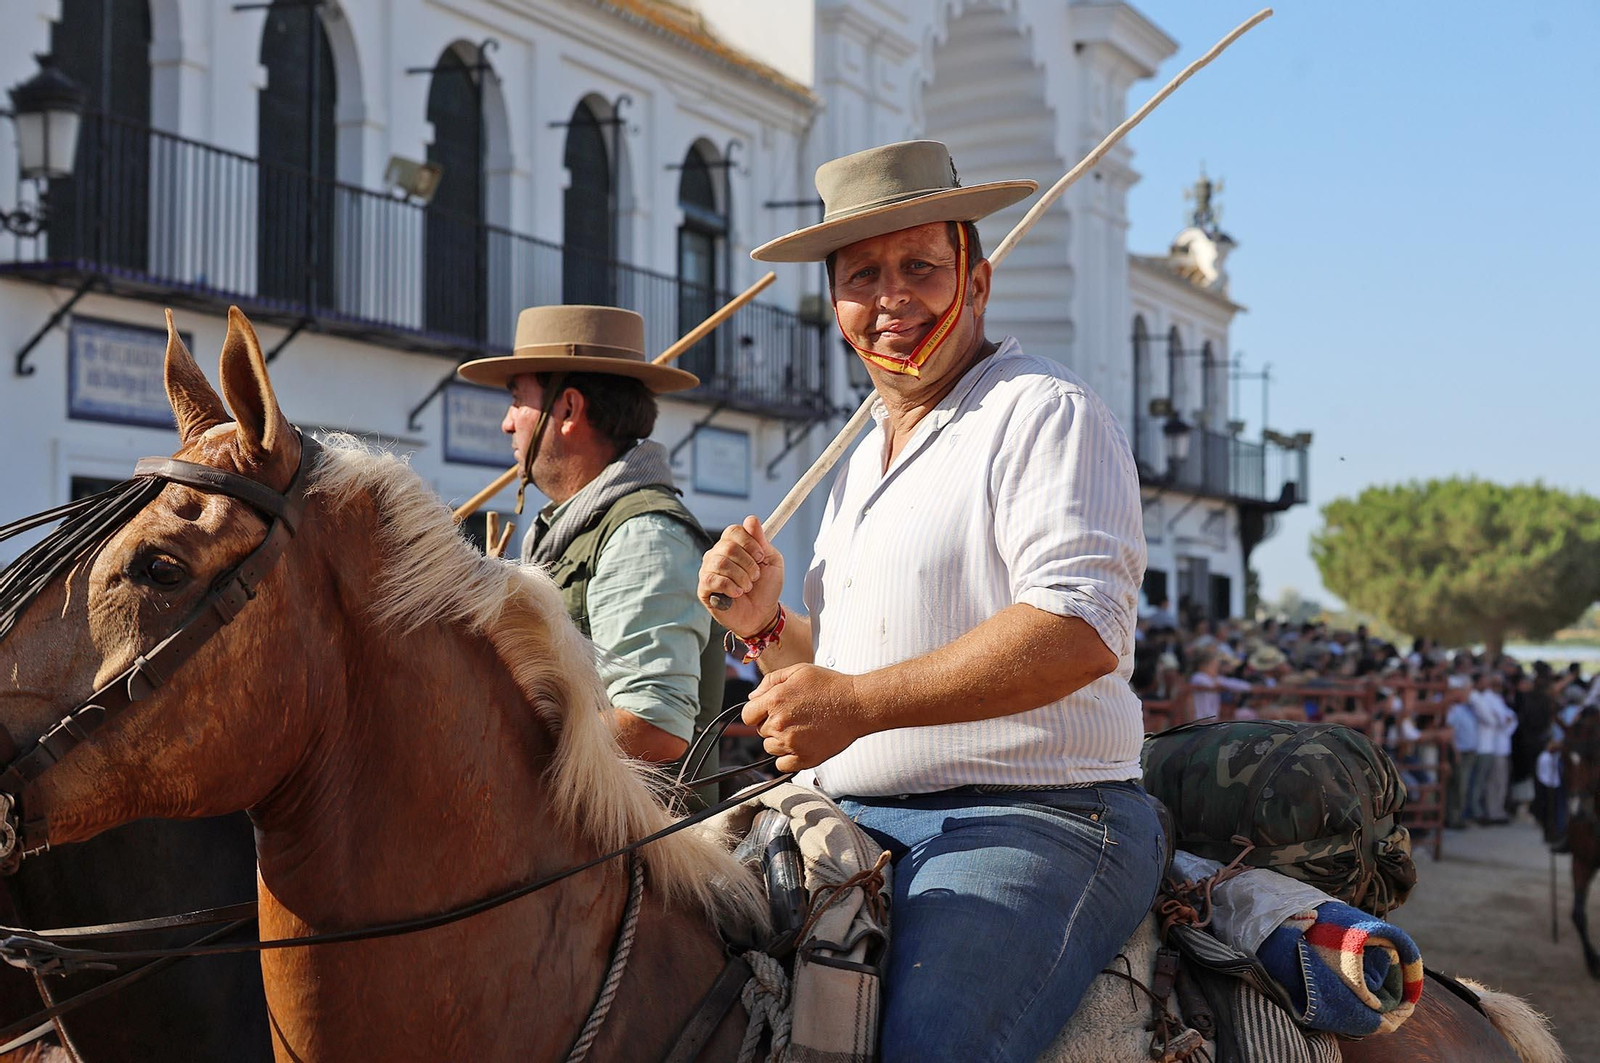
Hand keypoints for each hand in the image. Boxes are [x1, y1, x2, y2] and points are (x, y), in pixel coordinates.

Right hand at [698, 516, 784, 636]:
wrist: (762, 614)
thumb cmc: (765, 588)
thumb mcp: (772, 561)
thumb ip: (762, 541)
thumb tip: (751, 520)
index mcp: (733, 544)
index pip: (734, 530)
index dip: (750, 542)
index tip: (761, 556)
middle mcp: (718, 554)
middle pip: (729, 546)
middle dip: (749, 564)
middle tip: (755, 576)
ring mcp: (708, 570)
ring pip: (721, 563)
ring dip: (741, 577)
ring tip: (747, 587)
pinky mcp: (704, 588)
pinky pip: (713, 579)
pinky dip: (730, 587)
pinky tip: (737, 593)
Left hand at [743, 664, 866, 772]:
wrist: (857, 704)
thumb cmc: (829, 685)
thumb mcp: (798, 671)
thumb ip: (770, 682)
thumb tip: (753, 698)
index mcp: (774, 701)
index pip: (747, 715)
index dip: (757, 711)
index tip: (771, 710)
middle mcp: (779, 724)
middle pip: (760, 731)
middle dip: (771, 724)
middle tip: (794, 716)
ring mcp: (791, 743)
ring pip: (770, 748)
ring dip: (779, 740)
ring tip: (800, 728)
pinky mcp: (805, 759)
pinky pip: (781, 765)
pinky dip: (787, 758)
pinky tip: (800, 745)